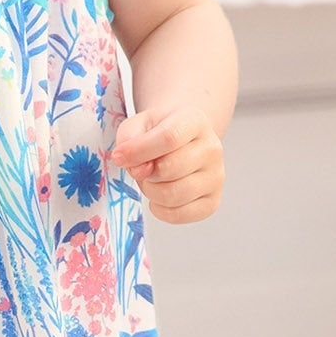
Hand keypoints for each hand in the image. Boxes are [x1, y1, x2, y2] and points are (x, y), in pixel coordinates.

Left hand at [109, 102, 225, 224]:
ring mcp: (216, 177)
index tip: (119, 157)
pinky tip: (159, 196)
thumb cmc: (158, 132)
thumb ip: (130, 138)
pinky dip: (160, 209)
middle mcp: (212, 148)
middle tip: (142, 168)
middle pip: (170, 169)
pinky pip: (179, 215)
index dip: (139, 151)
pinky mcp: (212, 202)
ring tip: (151, 181)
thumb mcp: (139, 123)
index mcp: (196, 121)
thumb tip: (137, 169)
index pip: (169, 138)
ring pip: (173, 195)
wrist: (182, 142)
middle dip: (145, 173)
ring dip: (151, 191)